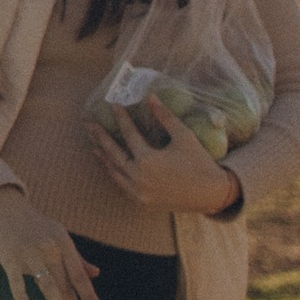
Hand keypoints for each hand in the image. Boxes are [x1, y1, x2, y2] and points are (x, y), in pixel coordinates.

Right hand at [0, 181, 102, 299]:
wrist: (4, 206)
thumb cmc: (34, 225)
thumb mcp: (58, 236)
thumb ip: (76, 257)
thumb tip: (95, 274)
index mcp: (63, 243)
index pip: (79, 276)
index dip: (89, 296)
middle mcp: (49, 248)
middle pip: (65, 284)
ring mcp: (29, 252)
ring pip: (47, 284)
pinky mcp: (9, 257)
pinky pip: (16, 279)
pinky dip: (21, 293)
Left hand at [88, 101, 242, 219]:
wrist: (210, 194)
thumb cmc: (199, 162)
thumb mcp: (184, 136)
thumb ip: (165, 117)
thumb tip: (150, 96)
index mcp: (148, 161)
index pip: (129, 135)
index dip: (122, 118)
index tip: (114, 105)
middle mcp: (139, 178)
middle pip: (114, 154)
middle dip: (100, 138)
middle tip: (89, 125)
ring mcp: (139, 193)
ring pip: (115, 173)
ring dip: (105, 159)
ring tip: (95, 147)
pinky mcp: (143, 202)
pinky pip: (124, 187)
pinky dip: (117, 175)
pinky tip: (112, 167)